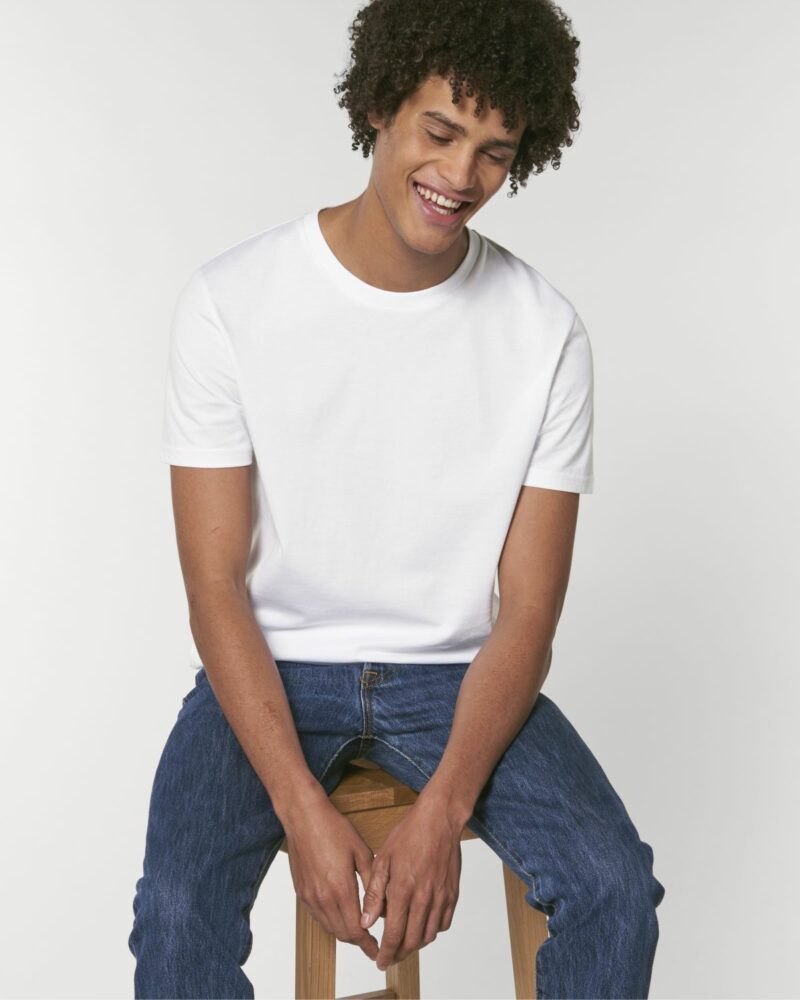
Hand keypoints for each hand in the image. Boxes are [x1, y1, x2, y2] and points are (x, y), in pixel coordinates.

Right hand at [281, 787, 379, 961]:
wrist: (304, 817)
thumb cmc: (334, 829)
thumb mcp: (361, 852)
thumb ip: (372, 883)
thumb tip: (381, 908)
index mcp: (341, 889)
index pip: (356, 930)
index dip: (368, 944)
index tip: (377, 950)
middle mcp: (323, 898)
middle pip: (342, 934)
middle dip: (358, 942)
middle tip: (371, 943)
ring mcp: (310, 896)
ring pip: (328, 928)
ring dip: (344, 933)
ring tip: (359, 931)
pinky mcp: (301, 892)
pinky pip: (317, 917)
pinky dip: (330, 922)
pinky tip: (340, 915)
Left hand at [360, 792, 462, 970]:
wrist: (439, 819)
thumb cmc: (409, 834)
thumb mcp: (383, 858)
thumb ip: (375, 893)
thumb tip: (366, 920)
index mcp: (403, 889)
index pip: (394, 934)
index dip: (386, 952)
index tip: (380, 962)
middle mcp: (424, 897)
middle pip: (413, 941)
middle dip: (400, 954)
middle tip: (390, 957)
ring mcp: (441, 896)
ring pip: (429, 935)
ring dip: (416, 945)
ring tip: (405, 944)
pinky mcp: (453, 892)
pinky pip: (444, 922)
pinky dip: (433, 931)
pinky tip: (423, 926)